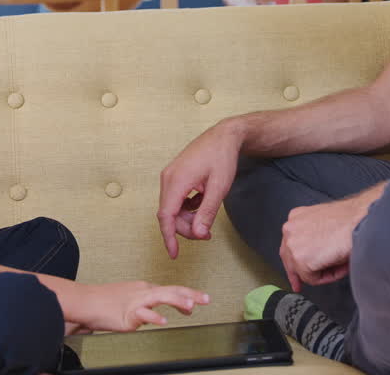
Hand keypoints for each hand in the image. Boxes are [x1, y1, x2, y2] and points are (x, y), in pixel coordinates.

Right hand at [70, 281, 208, 331]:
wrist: (84, 301)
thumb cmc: (103, 302)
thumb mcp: (129, 300)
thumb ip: (144, 307)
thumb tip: (155, 315)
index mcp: (144, 289)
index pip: (170, 290)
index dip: (187, 294)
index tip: (199, 300)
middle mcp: (143, 292)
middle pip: (171, 290)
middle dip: (190, 294)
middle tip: (206, 298)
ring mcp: (136, 302)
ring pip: (161, 297)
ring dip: (177, 301)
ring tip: (191, 306)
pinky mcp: (127, 314)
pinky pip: (143, 314)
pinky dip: (154, 318)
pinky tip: (163, 322)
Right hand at [158, 121, 243, 257]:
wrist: (224, 136)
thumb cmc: (222, 158)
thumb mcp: (219, 188)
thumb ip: (206, 212)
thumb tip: (198, 234)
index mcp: (176, 181)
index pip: (166, 216)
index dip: (169, 237)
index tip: (174, 254)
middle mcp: (168, 178)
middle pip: (169, 214)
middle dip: (186, 228)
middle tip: (207, 233)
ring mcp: (170, 176)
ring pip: (172, 208)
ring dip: (187, 219)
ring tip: (206, 222)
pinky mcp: (175, 176)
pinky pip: (176, 200)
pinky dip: (187, 208)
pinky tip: (202, 205)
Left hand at [278, 194, 372, 291]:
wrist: (360, 221)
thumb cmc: (350, 221)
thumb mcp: (325, 225)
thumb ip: (312, 237)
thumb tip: (314, 255)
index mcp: (296, 217)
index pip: (289, 244)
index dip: (294, 261)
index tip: (295, 273)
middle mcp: (290, 229)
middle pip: (289, 258)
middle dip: (297, 273)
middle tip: (298, 286)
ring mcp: (293, 245)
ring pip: (302, 270)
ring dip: (320, 271)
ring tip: (339, 262)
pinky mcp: (301, 259)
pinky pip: (312, 279)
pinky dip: (328, 277)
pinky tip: (339, 264)